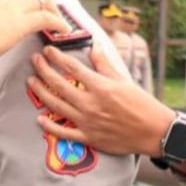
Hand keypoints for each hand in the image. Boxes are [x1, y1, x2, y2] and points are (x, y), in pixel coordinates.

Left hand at [27, 44, 175, 156]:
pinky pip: (63, 132)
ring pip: (56, 106)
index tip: (47, 50)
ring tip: (31, 82)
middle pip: (59, 85)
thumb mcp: (123, 80)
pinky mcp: (88, 138)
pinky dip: (50, 126)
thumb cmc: (141, 104)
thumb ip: (104, 65)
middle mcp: (91, 104)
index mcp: (100, 87)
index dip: (57, 57)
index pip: (72, 68)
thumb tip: (94, 47)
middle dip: (43, 70)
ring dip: (41, 93)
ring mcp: (87, 122)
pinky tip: (40, 118)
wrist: (153, 131)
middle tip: (34, 61)